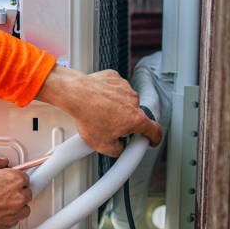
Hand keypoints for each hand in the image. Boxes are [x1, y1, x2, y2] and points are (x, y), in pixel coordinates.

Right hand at [0, 157, 31, 228]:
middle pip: (26, 193)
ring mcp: (15, 212)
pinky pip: (16, 220)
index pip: (25, 177)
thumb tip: (0, 162)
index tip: (9, 181)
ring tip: (3, 203)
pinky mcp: (9, 225)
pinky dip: (10, 217)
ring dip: (17, 206)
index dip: (15, 179)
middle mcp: (18, 196)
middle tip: (4, 192)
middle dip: (17, 192)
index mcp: (14, 179)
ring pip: (24, 208)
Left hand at [36, 65, 162, 156]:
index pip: (154, 130)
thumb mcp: (103, 145)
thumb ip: (118, 150)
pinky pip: (116, 89)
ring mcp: (125, 88)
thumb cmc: (88, 116)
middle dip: (126, 123)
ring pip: (125, 102)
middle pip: (136, 116)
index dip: (155, 138)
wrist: (75, 94)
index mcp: (135, 119)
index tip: (152, 139)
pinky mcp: (115, 78)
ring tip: (100, 113)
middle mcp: (134, 101)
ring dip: (117, 108)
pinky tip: (98, 101)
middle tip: (111, 127)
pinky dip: (109, 95)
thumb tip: (119, 148)